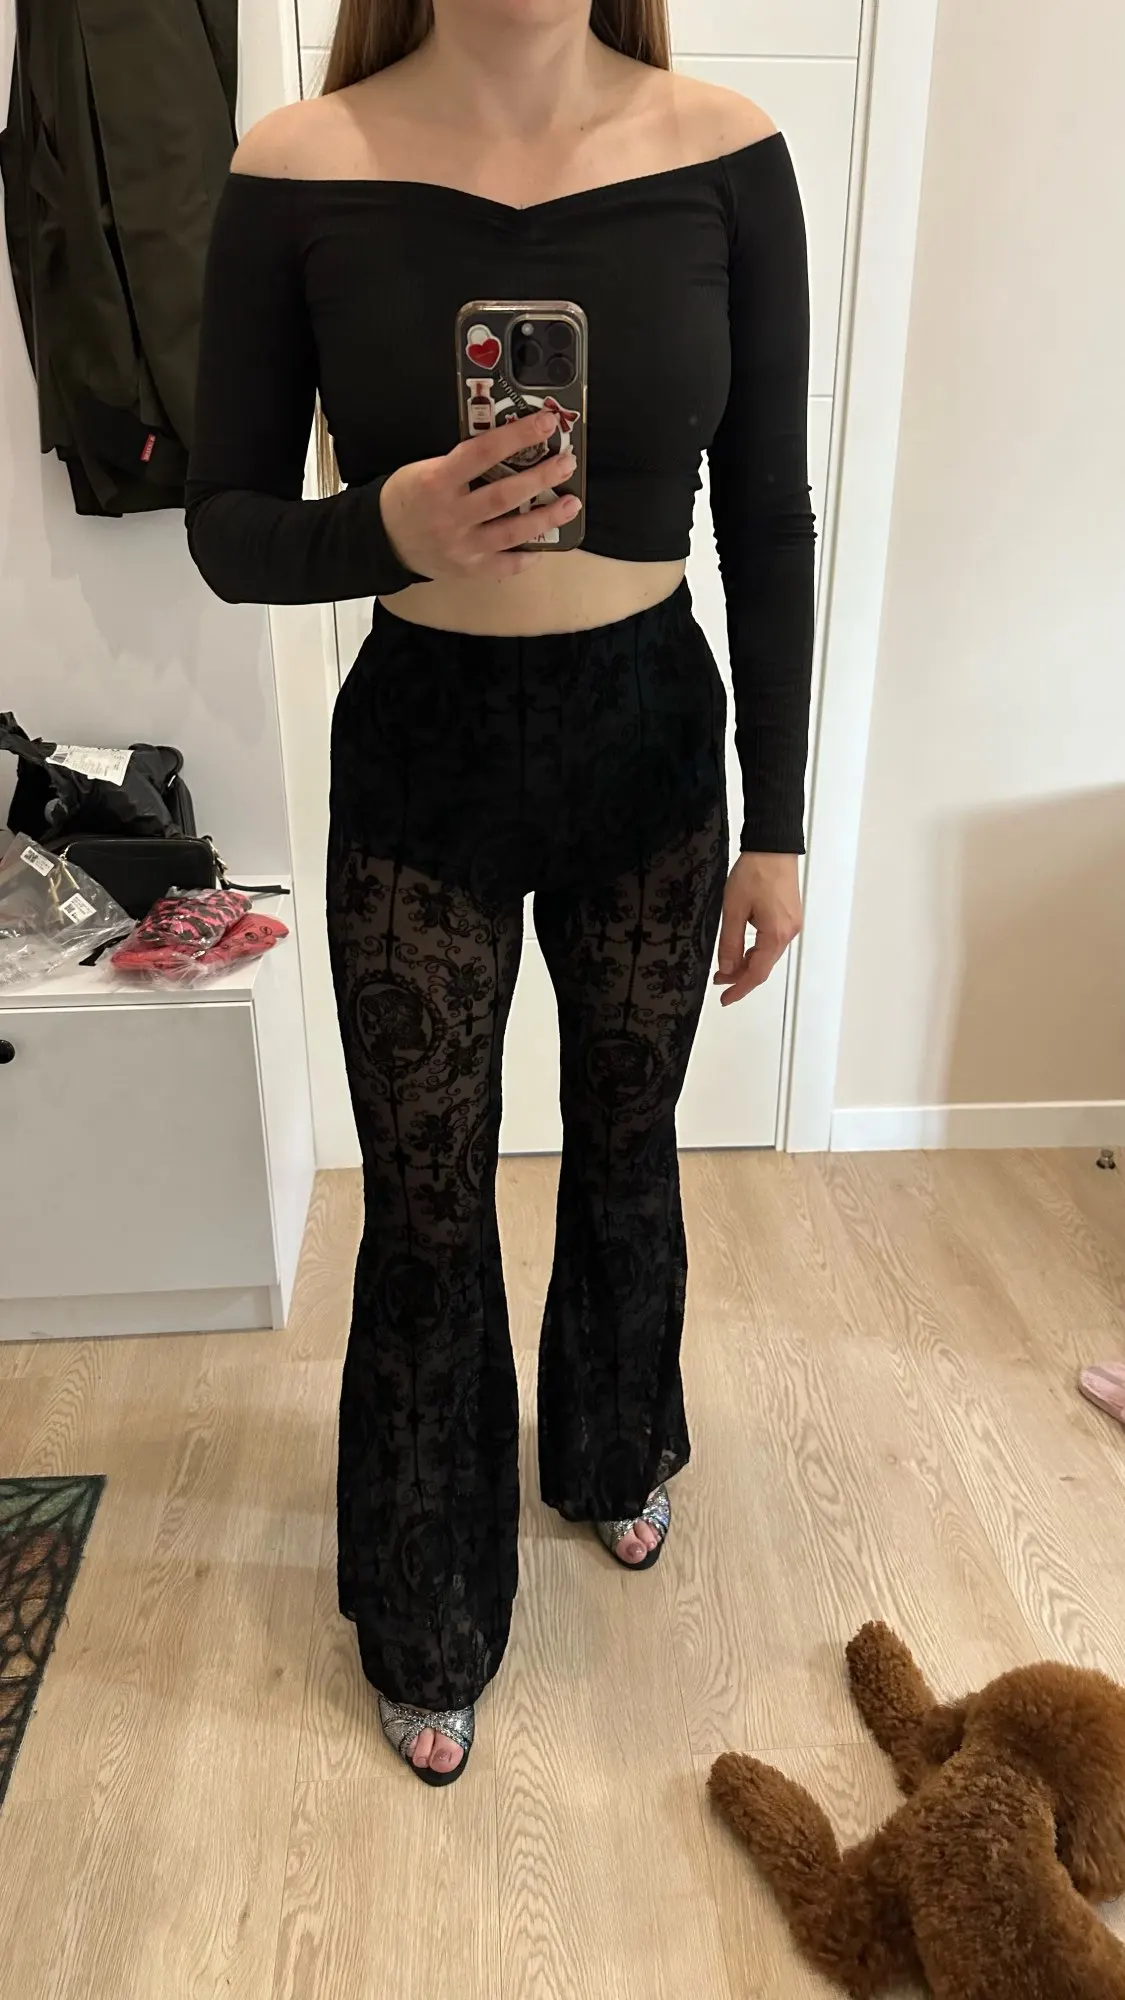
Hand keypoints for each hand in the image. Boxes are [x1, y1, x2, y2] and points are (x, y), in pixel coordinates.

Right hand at [379, 411, 578, 580]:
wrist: (383, 539)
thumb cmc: (409, 496)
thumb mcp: (427, 469)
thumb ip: (464, 462)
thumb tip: (511, 446)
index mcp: (437, 482)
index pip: (483, 453)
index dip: (517, 436)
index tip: (545, 423)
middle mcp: (451, 516)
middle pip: (504, 495)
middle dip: (540, 478)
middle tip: (566, 464)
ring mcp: (461, 547)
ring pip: (512, 532)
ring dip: (545, 517)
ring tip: (570, 504)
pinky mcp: (468, 569)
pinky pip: (506, 565)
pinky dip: (528, 556)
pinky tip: (546, 544)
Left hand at [714, 852, 801, 1005]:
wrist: (772, 847)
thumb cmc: (756, 871)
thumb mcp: (733, 909)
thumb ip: (730, 943)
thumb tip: (727, 968)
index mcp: (775, 934)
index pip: (757, 973)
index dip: (740, 989)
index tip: (726, 999)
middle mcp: (788, 932)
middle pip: (764, 966)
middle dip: (741, 977)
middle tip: (719, 982)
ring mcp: (791, 925)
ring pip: (768, 955)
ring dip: (748, 963)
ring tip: (726, 967)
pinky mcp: (789, 917)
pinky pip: (772, 942)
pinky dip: (757, 951)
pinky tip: (742, 950)